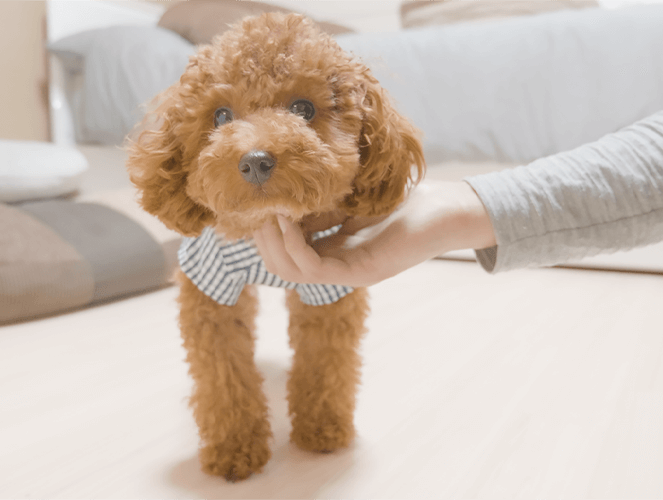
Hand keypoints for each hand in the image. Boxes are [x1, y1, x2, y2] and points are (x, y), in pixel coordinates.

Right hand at [253, 180, 495, 287]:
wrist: (447, 208)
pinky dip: (295, 248)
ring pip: (292, 273)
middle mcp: (337, 265)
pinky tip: (286, 222)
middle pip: (282, 267)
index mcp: (332, 249)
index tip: (253, 206)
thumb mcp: (349, 196)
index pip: (285, 252)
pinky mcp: (362, 272)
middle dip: (261, 241)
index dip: (264, 233)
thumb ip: (319, 200)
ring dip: (272, 245)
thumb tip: (281, 186)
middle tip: (253, 211)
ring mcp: (349, 272)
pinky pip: (315, 269)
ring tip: (265, 216)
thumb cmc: (403, 197)